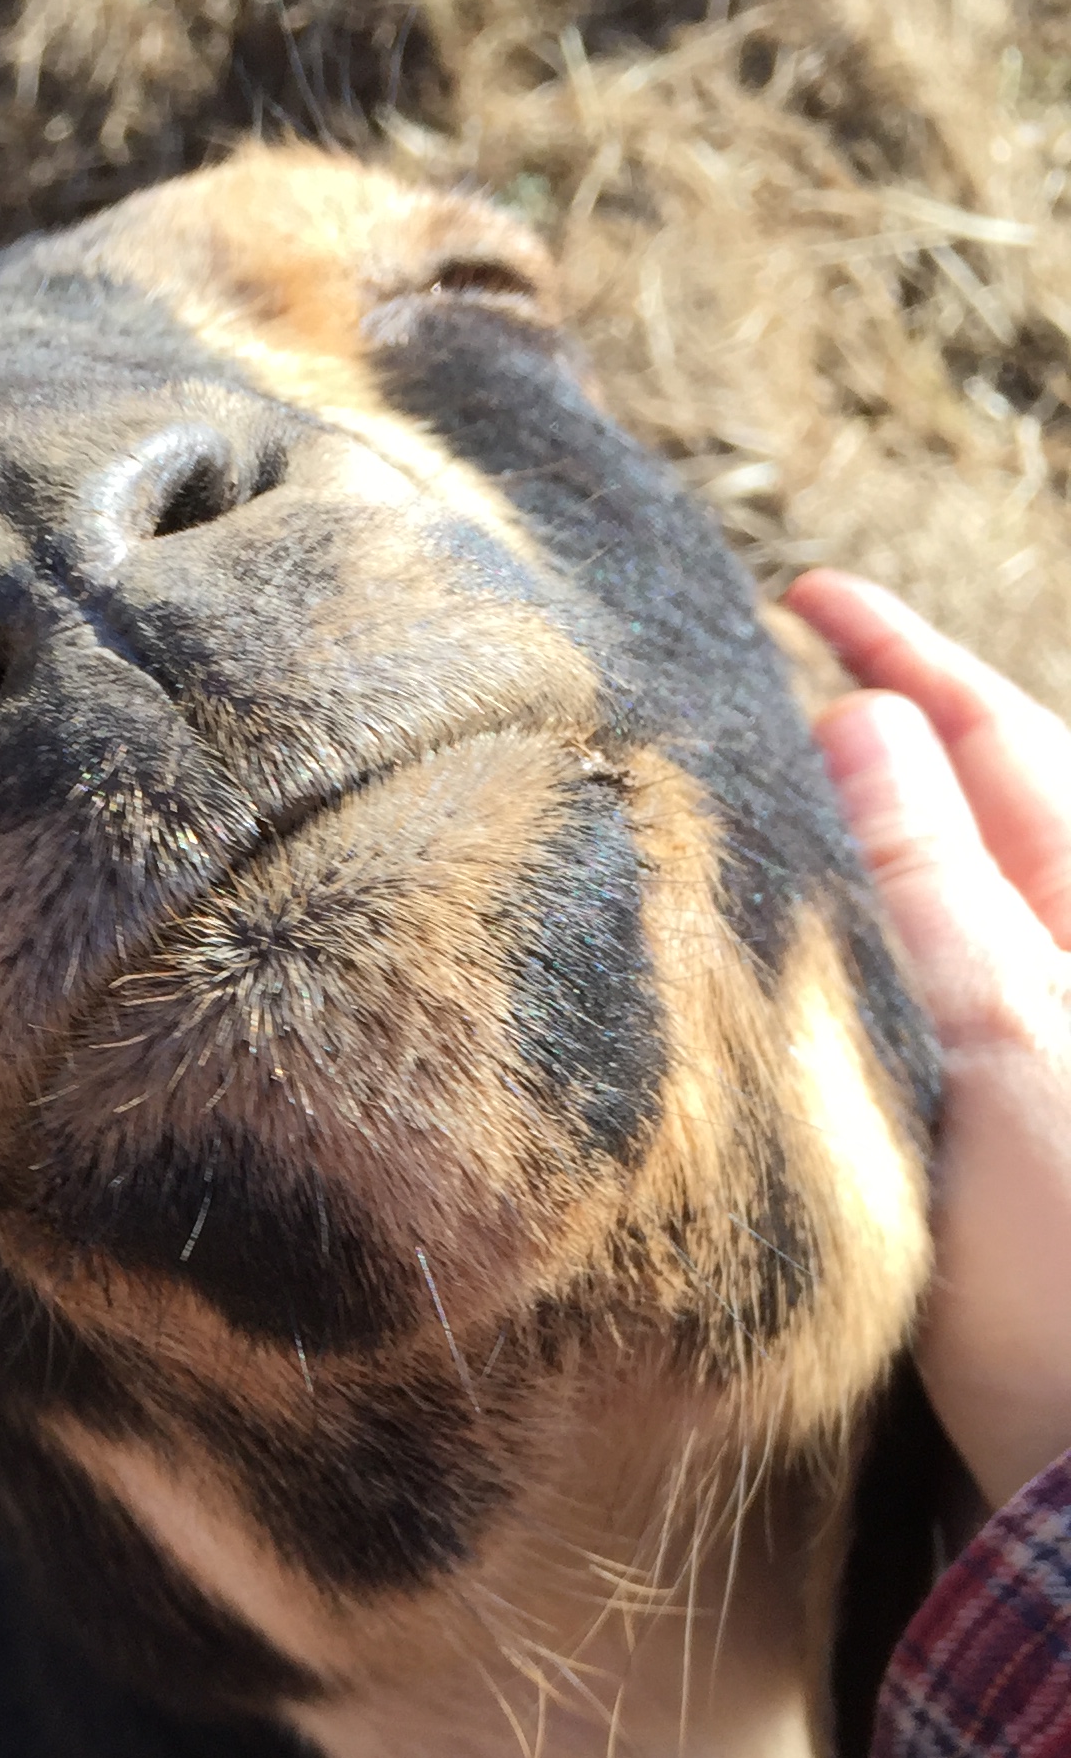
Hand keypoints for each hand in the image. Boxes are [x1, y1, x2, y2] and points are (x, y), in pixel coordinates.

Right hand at [785, 569, 1070, 1514]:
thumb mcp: (999, 1056)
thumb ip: (929, 893)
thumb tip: (858, 719)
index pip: (1001, 745)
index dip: (904, 659)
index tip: (801, 593)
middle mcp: (1059, 989)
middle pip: (959, 825)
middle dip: (853, 754)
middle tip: (729, 708)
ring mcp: (1018, 1077)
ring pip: (911, 931)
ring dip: (824, 874)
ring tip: (721, 829)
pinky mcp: (970, 1164)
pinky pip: (888, 1029)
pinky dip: (821, 983)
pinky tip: (746, 986)